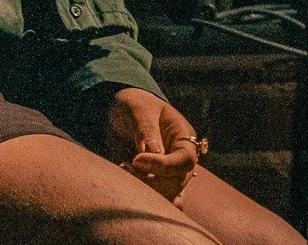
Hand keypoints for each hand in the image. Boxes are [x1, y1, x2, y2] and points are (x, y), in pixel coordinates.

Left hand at [105, 86, 201, 201]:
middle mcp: (179, 159)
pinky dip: (142, 200)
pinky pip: (157, 201)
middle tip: (126, 165)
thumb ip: (147, 131)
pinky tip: (126, 185)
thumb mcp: (139, 111)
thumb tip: (155, 153)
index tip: (137, 159)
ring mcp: (168, 174)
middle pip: (177, 184)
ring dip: (144, 191)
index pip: (184, 160)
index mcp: (183, 137)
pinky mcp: (154, 184)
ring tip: (124, 171)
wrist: (122, 114)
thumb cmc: (135, 106)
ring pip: (167, 197)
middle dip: (150, 181)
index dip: (163, 166)